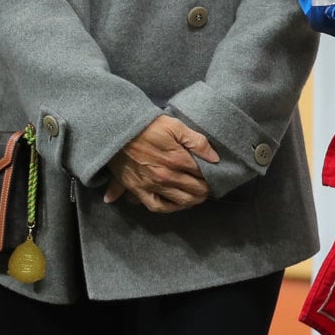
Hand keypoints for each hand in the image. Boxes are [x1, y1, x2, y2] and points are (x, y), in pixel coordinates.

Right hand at [103, 115, 219, 212]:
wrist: (119, 132)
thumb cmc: (148, 127)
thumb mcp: (176, 126)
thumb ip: (197, 141)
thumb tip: (214, 158)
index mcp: (177, 159)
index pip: (201, 173)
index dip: (210, 174)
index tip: (214, 174)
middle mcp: (167, 175)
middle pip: (194, 188)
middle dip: (205, 189)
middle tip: (209, 187)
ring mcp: (152, 185)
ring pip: (180, 200)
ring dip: (193, 201)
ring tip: (198, 197)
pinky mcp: (139, 190)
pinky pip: (157, 206)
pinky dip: (169, 208)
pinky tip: (177, 205)